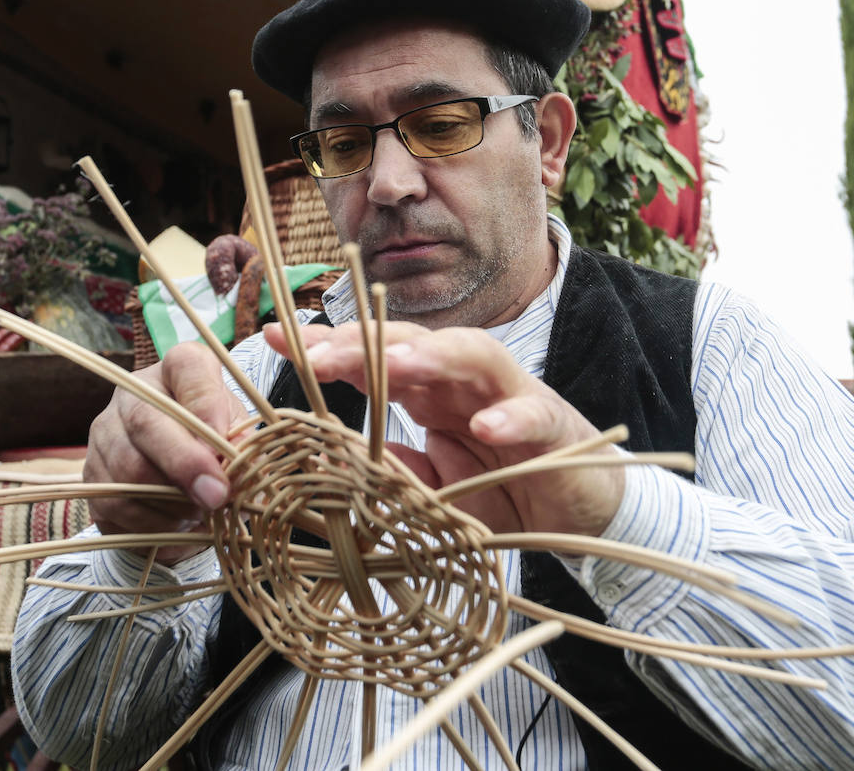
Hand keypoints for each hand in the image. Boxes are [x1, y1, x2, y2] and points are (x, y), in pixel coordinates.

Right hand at [83, 342, 246, 562]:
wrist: (178, 474)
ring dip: (171, 501)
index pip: (187, 366)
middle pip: (145, 423)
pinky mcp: (90, 475)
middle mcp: (132, 394)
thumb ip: (243, 445)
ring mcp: (103, 434)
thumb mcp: (236, 434)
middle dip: (185, 465)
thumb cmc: (214, 443)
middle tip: (217, 496)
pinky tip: (176, 523)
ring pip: (128, 471)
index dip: (207, 405)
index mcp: (176, 370)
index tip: (226, 445)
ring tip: (201, 511)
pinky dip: (152, 523)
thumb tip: (241, 469)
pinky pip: (116, 505)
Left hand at [263, 321, 624, 536]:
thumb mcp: (427, 488)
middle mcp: (465, 381)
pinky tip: (487, 427)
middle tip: (318, 353)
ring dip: (432, 357)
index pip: (375, 356)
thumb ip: (385, 470)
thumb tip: (319, 462)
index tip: (276, 340)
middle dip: (365, 343)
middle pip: (413, 343)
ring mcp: (511, 397)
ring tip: (393, 365)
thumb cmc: (499, 492)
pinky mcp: (555, 429)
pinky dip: (511, 419)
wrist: (577, 513)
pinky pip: (533, 416)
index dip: (329, 346)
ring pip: (473, 356)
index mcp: (430, 390)